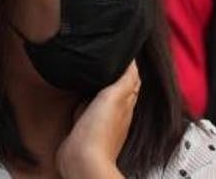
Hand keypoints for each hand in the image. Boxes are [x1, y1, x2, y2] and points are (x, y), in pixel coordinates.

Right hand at [57, 63, 138, 178]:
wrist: (82, 160)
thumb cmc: (99, 132)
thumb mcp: (116, 96)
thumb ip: (126, 79)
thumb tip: (134, 62)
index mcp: (126, 104)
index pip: (132, 81)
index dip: (130, 68)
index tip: (125, 54)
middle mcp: (116, 114)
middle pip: (120, 91)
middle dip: (117, 77)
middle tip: (112, 62)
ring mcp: (100, 123)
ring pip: (103, 101)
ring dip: (100, 89)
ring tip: (96, 76)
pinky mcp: (84, 130)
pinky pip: (87, 112)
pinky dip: (86, 103)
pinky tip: (81, 100)